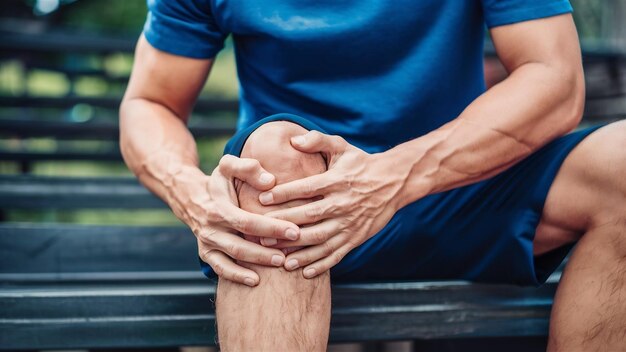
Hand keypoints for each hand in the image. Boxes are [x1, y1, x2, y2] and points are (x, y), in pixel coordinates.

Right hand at [165, 156, 300, 285]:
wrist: (192, 197)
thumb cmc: (220, 182)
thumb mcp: (228, 166)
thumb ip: (248, 168)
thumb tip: (270, 181)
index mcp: (218, 208)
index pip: (248, 222)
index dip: (272, 228)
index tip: (295, 231)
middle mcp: (211, 228)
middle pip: (241, 244)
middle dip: (267, 251)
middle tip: (290, 254)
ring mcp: (207, 243)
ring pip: (233, 258)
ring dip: (257, 264)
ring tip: (281, 264)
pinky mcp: (206, 253)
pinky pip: (221, 269)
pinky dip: (237, 276)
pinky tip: (256, 281)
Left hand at [258, 131, 404, 277]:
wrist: (394, 182)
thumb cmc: (361, 163)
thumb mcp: (341, 146)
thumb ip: (317, 140)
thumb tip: (293, 141)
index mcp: (336, 181)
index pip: (305, 188)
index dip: (283, 194)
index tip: (262, 199)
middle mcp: (342, 203)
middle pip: (309, 216)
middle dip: (284, 225)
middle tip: (260, 232)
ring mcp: (349, 223)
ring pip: (321, 239)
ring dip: (299, 250)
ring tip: (279, 257)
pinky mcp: (356, 238)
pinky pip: (337, 254)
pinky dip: (321, 264)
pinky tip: (304, 272)